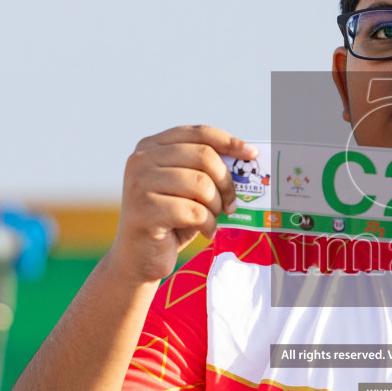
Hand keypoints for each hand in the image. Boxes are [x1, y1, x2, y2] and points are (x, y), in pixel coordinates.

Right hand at [107, 125, 255, 284]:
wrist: (140, 258)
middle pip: (203, 156)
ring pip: (201, 184)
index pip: (198, 133)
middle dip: (226, 182)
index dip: (228, 141)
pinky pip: (195, 212)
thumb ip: (205, 169)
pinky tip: (206, 232)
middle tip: (232, 204)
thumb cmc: (170, 220)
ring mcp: (139, 184)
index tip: (252, 154)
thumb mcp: (187, 188)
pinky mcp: (145, 210)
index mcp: (151, 146)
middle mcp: (141, 160)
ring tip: (213, 219)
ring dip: (217, 206)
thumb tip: (247, 156)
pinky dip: (209, 224)